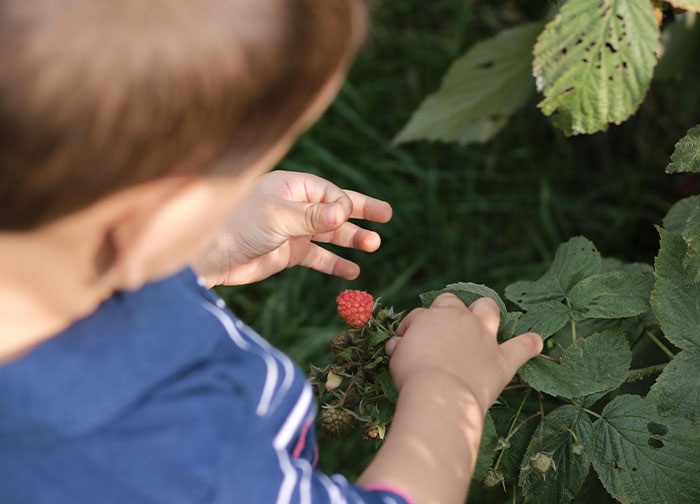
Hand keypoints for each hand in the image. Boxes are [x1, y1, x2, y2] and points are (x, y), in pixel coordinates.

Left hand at [194, 170, 391, 285]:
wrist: (210, 255)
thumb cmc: (238, 224)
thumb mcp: (278, 217)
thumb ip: (312, 217)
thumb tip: (344, 213)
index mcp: (292, 186)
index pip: (329, 192)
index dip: (345, 203)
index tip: (348, 217)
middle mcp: (295, 206)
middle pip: (335, 208)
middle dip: (360, 213)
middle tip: (386, 217)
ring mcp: (293, 230)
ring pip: (330, 234)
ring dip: (351, 240)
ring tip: (374, 246)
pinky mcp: (288, 253)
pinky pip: (318, 256)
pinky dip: (335, 263)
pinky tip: (353, 271)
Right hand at [385, 294, 541, 413]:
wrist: (439, 393)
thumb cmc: (413, 375)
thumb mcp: (398, 357)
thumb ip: (402, 347)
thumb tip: (397, 345)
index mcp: (433, 316)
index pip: (419, 315)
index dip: (411, 329)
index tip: (405, 344)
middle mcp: (460, 319)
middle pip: (453, 302)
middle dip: (447, 312)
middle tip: (439, 332)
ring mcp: (484, 337)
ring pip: (488, 310)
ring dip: (486, 313)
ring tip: (483, 322)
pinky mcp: (501, 360)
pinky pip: (523, 347)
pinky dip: (530, 344)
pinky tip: (536, 342)